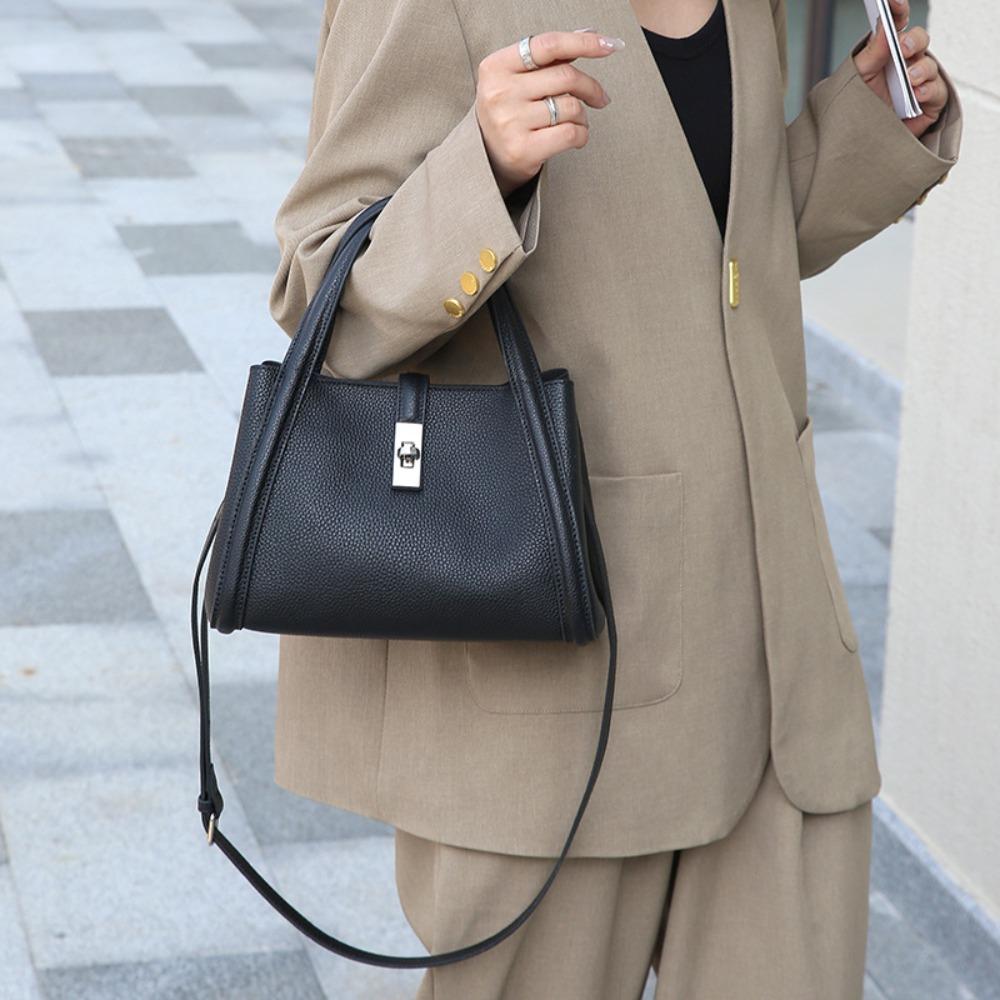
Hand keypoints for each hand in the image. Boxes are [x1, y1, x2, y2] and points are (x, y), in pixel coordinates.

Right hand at [475, 29, 623, 197]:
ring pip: (570, 107)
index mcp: (496, 66)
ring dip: (583, 116)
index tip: (609, 45)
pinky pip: (570, 134)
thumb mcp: (517, 78)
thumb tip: (590, 34)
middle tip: (600, 98)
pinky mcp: (522, 150)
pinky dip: (581, 134)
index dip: (583, 43)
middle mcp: (500, 92)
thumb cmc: (509, 112)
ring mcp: (509, 122)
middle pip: (566, 77)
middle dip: (591, 87)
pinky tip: (576, 137)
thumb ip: (548, 58)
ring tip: (577, 122)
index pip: (548, 45)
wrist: (487, 159)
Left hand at [852, 0, 947, 139]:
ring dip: (921, 70)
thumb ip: (871, 52)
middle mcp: (906, 63)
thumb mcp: (858, 77)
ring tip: (909, 79)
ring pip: (929, 66)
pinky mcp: (929, 104)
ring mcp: (920, 82)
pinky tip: (918, 94)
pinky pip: (937, 92)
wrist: (861, 144)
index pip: (898, 25)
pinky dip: (929, 91)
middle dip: (913, 41)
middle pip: (919, 40)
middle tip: (902, 47)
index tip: (892, 2)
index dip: (897, 11)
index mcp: (888, 52)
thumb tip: (883, 24)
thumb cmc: (859, 108)